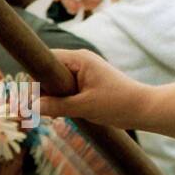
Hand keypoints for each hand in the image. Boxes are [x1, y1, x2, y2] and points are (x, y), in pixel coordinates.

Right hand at [38, 47, 152, 128]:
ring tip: (55, 114)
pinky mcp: (88, 84)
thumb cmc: (117, 103)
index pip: (46, 60)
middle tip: (43, 110)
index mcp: (80, 59)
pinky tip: (63, 114)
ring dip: (53, 98)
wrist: (144, 108)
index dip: (35, 77)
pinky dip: (62, 101)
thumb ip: (56, 106)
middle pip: (49, 72)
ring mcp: (85, 72)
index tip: (31, 97)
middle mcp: (81, 62)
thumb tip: (30, 106)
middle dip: (43, 91)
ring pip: (56, 83)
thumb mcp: (83, 106)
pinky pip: (66, 89)